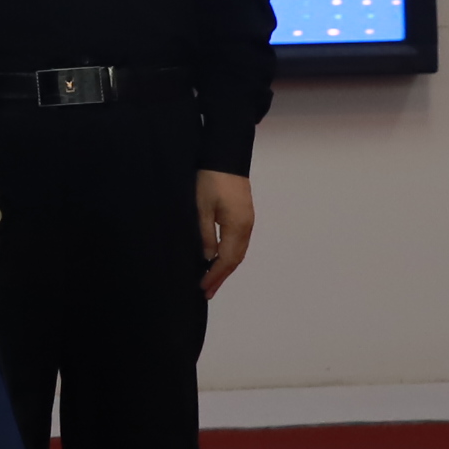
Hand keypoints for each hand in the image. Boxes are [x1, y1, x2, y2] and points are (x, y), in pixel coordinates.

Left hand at [198, 171, 255, 297]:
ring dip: (225, 267)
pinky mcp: (244, 215)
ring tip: (212, 281)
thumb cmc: (210, 180)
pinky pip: (238, 243)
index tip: (202, 287)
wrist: (225, 156)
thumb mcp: (201, 207)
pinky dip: (229, 255)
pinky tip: (219, 260)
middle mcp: (246, 227)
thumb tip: (208, 258)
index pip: (227, 259)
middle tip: (207, 292)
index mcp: (237, 227)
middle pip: (235, 259)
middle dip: (221, 276)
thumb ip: (205, 235)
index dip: (215, 275)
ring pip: (238, 252)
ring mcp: (247, 221)